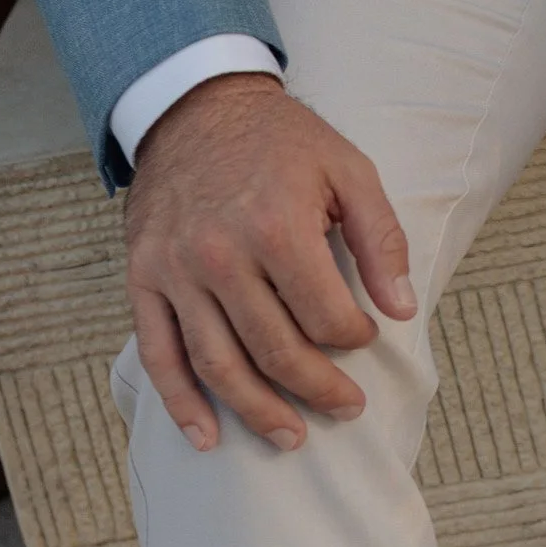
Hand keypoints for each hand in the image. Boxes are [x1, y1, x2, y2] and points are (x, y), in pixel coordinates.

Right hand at [126, 73, 415, 451]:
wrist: (197, 108)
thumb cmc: (282, 143)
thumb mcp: (348, 169)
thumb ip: (380, 238)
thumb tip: (402, 308)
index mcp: (277, 225)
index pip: (323, 316)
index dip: (354, 337)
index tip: (366, 336)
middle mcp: (220, 254)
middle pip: (274, 350)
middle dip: (316, 389)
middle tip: (345, 408)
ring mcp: (175, 270)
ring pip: (218, 365)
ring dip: (257, 412)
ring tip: (291, 438)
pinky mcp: (143, 278)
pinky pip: (160, 354)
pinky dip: (181, 404)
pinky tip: (207, 437)